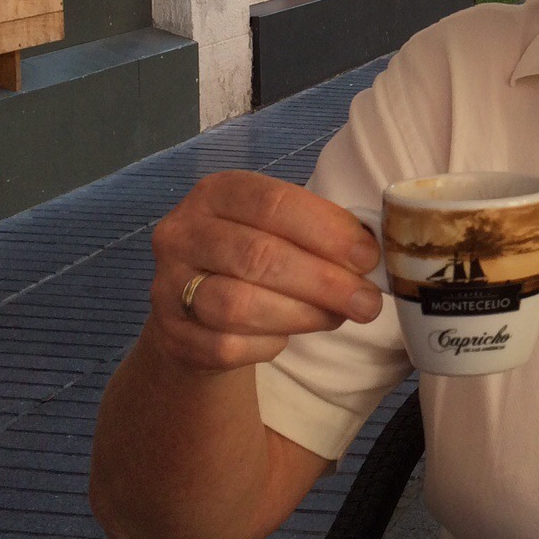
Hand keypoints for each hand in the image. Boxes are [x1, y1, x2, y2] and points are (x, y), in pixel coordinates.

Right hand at [146, 171, 381, 373]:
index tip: (367, 257)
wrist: (197, 311)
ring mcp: (169, 285)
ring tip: (336, 317)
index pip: (274, 203)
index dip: (326, 231)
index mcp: (216, 192)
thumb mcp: (280, 228)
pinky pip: (228, 346)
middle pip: (258, 256)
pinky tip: (288, 335)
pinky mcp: (173, 335)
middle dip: (323, 281)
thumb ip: (319, 232)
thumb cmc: (255, 258)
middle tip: (366, 301)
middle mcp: (183, 233)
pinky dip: (270, 344)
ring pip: (240, 305)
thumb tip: (370, 256)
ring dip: (301, 314)